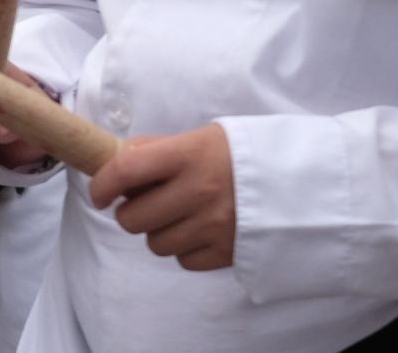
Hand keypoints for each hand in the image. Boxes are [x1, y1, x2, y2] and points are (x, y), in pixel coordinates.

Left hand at [90, 125, 236, 271]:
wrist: (299, 180)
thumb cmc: (240, 155)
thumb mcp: (199, 137)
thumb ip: (156, 149)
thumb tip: (114, 161)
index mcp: (187, 154)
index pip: (125, 170)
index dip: (101, 184)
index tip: (98, 193)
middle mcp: (198, 191)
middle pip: (133, 218)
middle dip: (131, 212)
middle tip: (146, 203)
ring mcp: (214, 226)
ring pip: (155, 244)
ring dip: (159, 232)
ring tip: (180, 215)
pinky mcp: (228, 253)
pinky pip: (184, 261)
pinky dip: (185, 250)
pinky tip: (199, 231)